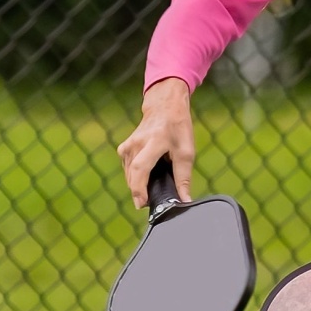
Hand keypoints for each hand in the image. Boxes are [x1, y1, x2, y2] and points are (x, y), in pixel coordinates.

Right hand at [118, 78, 194, 207]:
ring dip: (137, 187)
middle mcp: (137, 143)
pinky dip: (135, 179)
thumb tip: (185, 200)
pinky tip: (146, 179)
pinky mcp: (123, 149)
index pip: (140, 168)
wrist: (164, 106)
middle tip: (149, 204)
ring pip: (128, 175)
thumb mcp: (187, 152)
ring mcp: (127, 146)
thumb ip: (184, 178)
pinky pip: (127, 170)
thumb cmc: (178, 128)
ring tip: (149, 192)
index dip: (139, 188)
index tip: (142, 203)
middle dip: (139, 193)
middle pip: (132, 175)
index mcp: (154, 141)